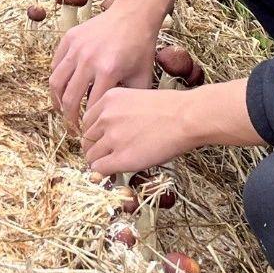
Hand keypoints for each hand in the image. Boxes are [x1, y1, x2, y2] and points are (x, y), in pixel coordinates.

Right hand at [50, 5, 158, 133]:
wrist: (133, 15)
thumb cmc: (140, 47)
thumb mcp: (142, 77)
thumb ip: (129, 101)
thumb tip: (118, 122)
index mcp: (108, 70)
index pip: (90, 107)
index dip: (87, 125)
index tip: (87, 135)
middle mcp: (89, 59)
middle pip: (69, 98)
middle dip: (68, 118)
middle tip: (72, 129)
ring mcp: (76, 47)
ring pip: (56, 81)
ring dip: (56, 100)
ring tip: (62, 110)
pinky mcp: (69, 38)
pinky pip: (55, 64)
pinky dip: (57, 79)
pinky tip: (63, 88)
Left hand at [82, 87, 198, 175]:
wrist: (186, 118)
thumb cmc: (171, 109)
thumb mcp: (136, 99)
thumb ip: (119, 112)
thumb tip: (111, 132)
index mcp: (108, 99)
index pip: (87, 121)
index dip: (95, 133)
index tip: (102, 141)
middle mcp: (105, 116)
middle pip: (87, 138)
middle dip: (95, 148)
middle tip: (107, 156)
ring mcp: (111, 137)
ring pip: (90, 155)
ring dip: (99, 162)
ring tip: (111, 166)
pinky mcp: (120, 158)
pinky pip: (99, 169)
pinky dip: (103, 173)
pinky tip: (114, 173)